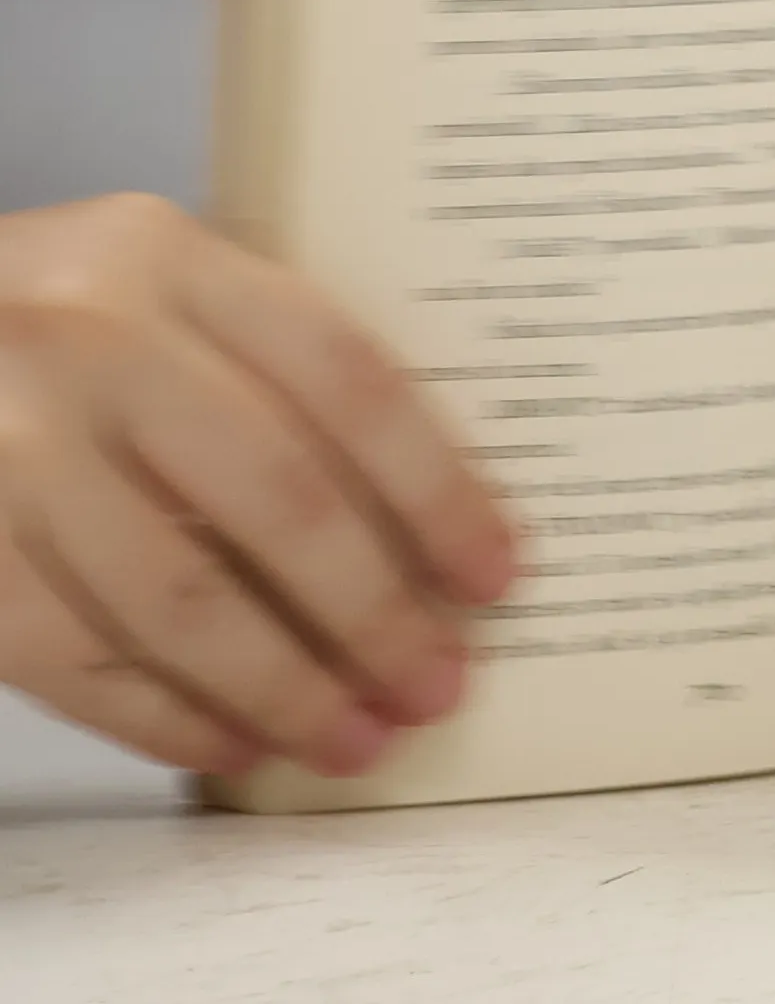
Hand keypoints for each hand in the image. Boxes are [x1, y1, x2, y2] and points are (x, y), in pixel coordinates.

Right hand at [0, 195, 515, 778]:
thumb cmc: (58, 323)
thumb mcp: (158, 292)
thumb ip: (267, 366)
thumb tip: (425, 521)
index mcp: (170, 258)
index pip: (346, 380)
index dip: (436, 489)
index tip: (496, 575)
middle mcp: (89, 340)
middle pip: (277, 497)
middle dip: (376, 613)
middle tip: (439, 684)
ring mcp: (8, 447)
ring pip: (179, 599)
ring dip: (286, 688)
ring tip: (359, 741)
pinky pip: (77, 659)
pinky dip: (166, 719)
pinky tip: (240, 745)